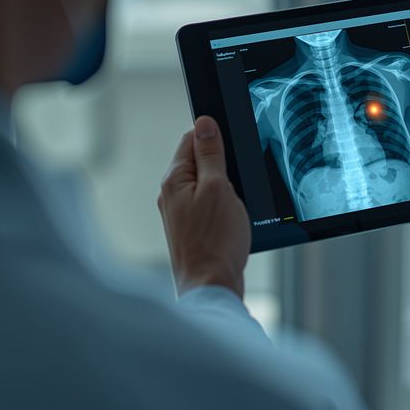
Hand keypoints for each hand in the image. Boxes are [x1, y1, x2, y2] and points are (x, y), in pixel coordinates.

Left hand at [158, 116, 250, 297]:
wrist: (211, 286)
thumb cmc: (215, 242)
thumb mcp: (219, 188)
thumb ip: (211, 155)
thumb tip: (205, 123)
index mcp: (174, 179)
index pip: (191, 139)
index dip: (215, 138)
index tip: (233, 147)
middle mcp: (172, 194)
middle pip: (199, 161)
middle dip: (222, 165)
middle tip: (237, 180)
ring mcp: (180, 213)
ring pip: (206, 184)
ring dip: (224, 188)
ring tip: (235, 204)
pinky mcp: (191, 228)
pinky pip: (208, 204)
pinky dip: (223, 206)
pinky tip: (232, 219)